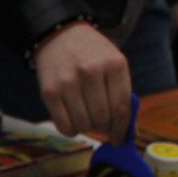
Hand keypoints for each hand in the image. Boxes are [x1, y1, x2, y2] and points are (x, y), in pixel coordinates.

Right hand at [34, 21, 131, 139]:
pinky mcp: (50, 92)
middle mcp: (92, 72)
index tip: (119, 140)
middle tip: (101, 125)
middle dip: (104, 127)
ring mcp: (69, 82)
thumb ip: (122, 95)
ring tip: (86, 117)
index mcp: (114, 65)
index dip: (121, 129)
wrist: (60, 36)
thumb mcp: (113, 65)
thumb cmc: (92, 54)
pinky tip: (73, 120)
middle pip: (102, 119)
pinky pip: (64, 126)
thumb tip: (127, 133)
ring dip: (87, 128)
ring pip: (83, 125)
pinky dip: (71, 130)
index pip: (122, 107)